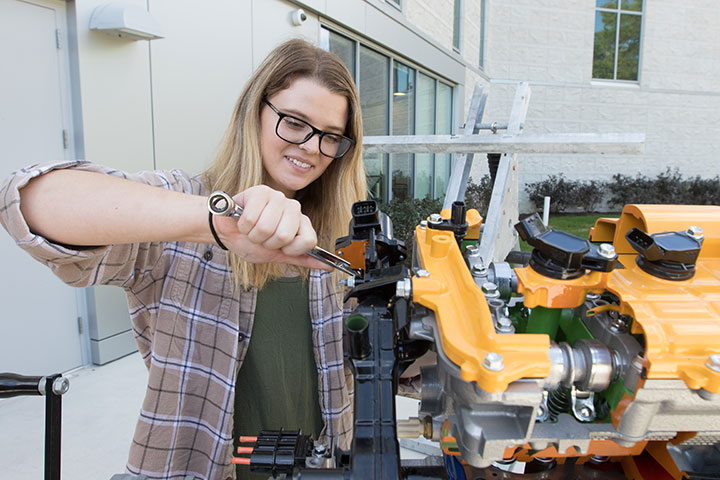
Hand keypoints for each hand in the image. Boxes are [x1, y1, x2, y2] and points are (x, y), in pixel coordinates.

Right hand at [212, 185, 331, 269]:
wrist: (227, 232)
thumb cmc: (251, 241)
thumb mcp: (278, 256)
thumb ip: (302, 259)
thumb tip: (328, 267)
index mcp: (302, 223)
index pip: (309, 241)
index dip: (290, 250)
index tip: (280, 248)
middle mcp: (294, 208)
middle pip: (285, 236)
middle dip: (267, 243)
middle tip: (262, 238)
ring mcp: (278, 197)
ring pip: (267, 228)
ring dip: (253, 235)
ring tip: (252, 229)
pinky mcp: (260, 191)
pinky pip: (252, 218)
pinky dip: (243, 225)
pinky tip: (244, 220)